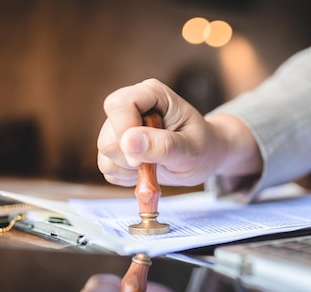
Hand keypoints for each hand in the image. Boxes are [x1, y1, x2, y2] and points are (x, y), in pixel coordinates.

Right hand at [97, 78, 261, 187]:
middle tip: (157, 163)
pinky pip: (108, 168)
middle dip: (130, 157)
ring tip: (156, 166)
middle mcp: (131, 107)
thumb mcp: (191, 149)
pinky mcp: (117, 149)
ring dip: (129, 170)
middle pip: (107, 135)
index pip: (118, 105)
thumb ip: (163, 145)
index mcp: (151, 94)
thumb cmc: (203, 148)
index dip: (124, 132)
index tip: (140, 160)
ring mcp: (121, 128)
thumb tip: (128, 140)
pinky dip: (127, 178)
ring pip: (105, 154)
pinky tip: (147, 171)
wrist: (204, 158)